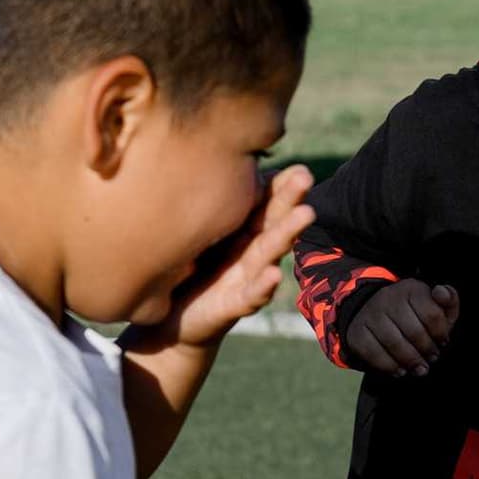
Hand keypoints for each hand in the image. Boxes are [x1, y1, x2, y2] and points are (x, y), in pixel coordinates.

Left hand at [151, 165, 316, 349]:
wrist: (172, 320)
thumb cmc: (186, 268)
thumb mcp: (195, 230)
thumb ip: (209, 204)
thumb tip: (208, 158)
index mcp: (241, 228)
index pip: (265, 201)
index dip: (281, 184)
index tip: (296, 166)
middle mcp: (250, 250)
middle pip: (273, 220)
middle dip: (291, 199)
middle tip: (306, 177)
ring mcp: (246, 277)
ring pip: (270, 252)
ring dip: (289, 234)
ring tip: (306, 215)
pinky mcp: (234, 305)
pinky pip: (252, 295)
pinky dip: (264, 287)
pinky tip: (274, 275)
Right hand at [348, 279, 460, 375]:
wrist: (372, 312)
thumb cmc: (411, 313)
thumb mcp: (434, 304)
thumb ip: (448, 300)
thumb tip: (442, 292)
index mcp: (411, 289)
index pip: (432, 314)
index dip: (440, 333)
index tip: (442, 341)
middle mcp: (388, 298)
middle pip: (414, 332)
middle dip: (426, 350)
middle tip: (431, 358)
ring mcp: (370, 315)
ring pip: (394, 344)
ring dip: (410, 361)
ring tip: (419, 368)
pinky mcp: (357, 332)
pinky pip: (374, 354)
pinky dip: (389, 366)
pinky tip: (399, 370)